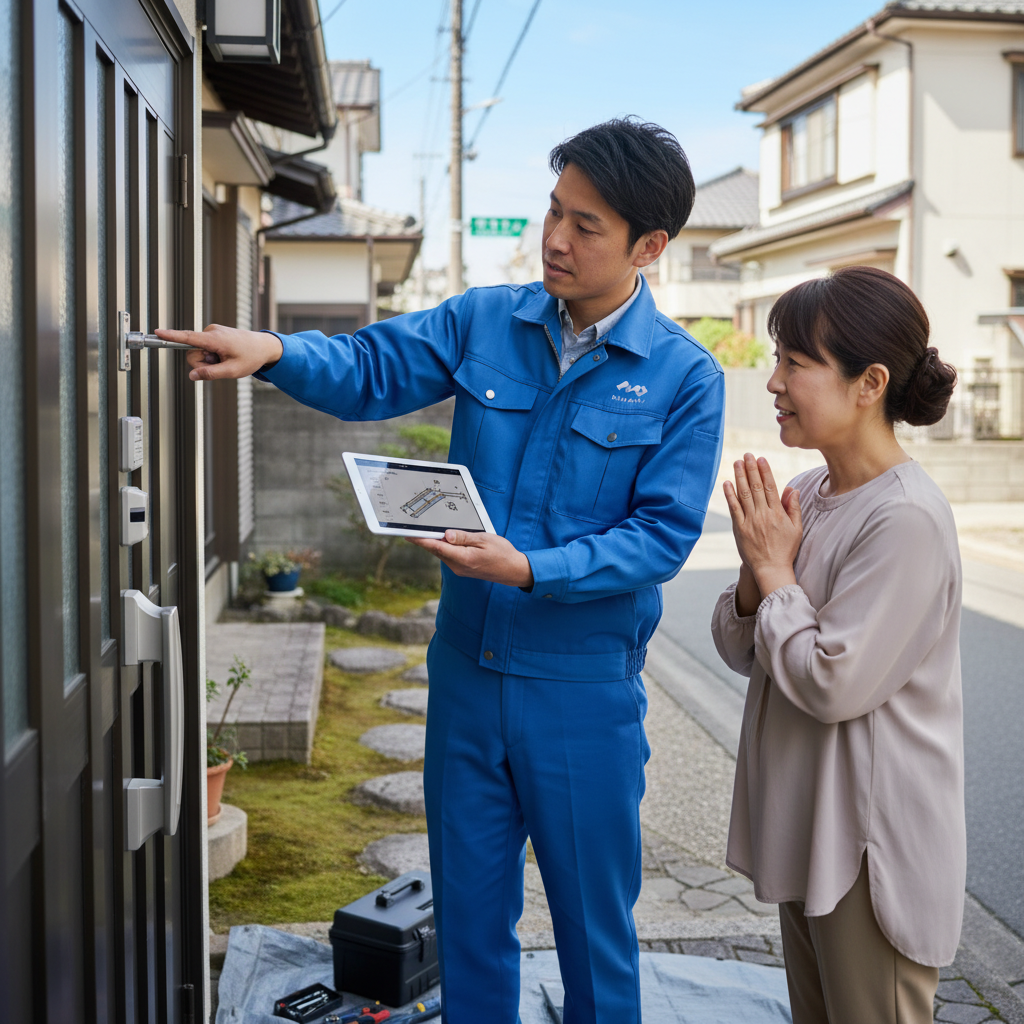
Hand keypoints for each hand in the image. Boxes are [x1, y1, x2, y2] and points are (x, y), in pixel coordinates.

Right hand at [153, 324, 282, 381]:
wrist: (264, 346)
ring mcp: (212, 332)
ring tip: (226, 359)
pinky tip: (226, 355)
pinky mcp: (214, 334)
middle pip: (192, 353)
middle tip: (220, 365)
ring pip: (198, 352)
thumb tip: (192, 376)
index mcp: (215, 339)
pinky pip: (205, 348)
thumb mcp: (232, 371)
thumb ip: (211, 374)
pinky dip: (213, 355)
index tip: (157, 332)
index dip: (171, 336)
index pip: (188, 338)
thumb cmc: (251, 357)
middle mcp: (211, 332)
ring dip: (209, 360)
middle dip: (202, 364)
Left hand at [409, 531, 533, 587]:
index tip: (408, 535)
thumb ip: (464, 537)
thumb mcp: (485, 540)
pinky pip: (449, 556)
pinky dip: (445, 547)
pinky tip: (446, 539)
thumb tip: (447, 535)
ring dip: (436, 542)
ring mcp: (460, 569)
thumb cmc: (502, 553)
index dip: (421, 540)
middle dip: (426, 539)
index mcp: (464, 558)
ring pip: (442, 553)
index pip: (437, 547)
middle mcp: (458, 567)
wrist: (513, 571)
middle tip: (414, 527)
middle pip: (436, 550)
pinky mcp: (462, 569)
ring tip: (430, 529)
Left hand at [723, 453, 801, 598]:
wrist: (771, 569)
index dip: (764, 471)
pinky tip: (726, 483)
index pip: (770, 487)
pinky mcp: (739, 529)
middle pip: (755, 487)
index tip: (761, 459)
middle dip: (751, 469)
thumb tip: (792, 488)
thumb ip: (794, 507)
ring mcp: (750, 521)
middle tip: (747, 455)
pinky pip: (734, 509)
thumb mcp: (796, 528)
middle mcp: (763, 515)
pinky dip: (729, 495)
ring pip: (744, 495)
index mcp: (777, 513)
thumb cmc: (785, 549)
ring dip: (739, 477)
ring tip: (737, 463)